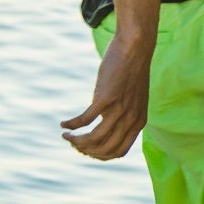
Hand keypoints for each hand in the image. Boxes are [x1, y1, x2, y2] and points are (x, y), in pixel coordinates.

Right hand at [61, 27, 154, 159]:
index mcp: (139, 122)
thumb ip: (126, 113)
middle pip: (104, 149)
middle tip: (74, 143)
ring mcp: (118, 110)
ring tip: (67, 137)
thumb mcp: (134, 97)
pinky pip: (84, 120)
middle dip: (85, 151)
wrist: (135, 47)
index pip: (118, 152)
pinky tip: (64, 124)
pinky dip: (72, 126)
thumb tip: (109, 123)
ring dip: (76, 142)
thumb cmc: (132, 70)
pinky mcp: (105, 98)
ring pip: (93, 140)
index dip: (100, 156)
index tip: (87, 150)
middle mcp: (130, 119)